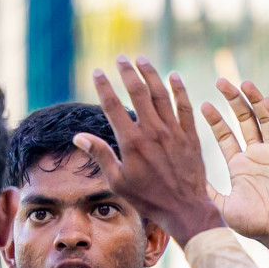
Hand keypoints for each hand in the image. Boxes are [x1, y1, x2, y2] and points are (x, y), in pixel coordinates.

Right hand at [76, 56, 224, 246]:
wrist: (184, 208)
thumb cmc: (147, 198)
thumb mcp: (117, 181)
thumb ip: (100, 155)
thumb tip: (78, 137)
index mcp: (131, 142)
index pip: (113, 106)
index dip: (103, 86)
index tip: (97, 72)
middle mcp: (152, 131)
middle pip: (137, 92)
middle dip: (127, 72)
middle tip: (121, 58)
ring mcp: (173, 131)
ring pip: (161, 93)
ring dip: (150, 74)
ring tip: (142, 60)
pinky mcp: (190, 135)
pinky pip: (184, 106)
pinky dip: (179, 89)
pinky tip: (173, 77)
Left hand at [201, 79, 268, 252]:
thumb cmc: (253, 225)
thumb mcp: (222, 204)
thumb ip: (207, 189)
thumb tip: (183, 180)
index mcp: (239, 166)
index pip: (226, 136)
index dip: (216, 119)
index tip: (203, 104)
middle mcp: (256, 156)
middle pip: (244, 120)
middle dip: (232, 101)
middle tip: (220, 81)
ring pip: (263, 119)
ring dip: (253, 100)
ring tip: (242, 82)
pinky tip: (265, 99)